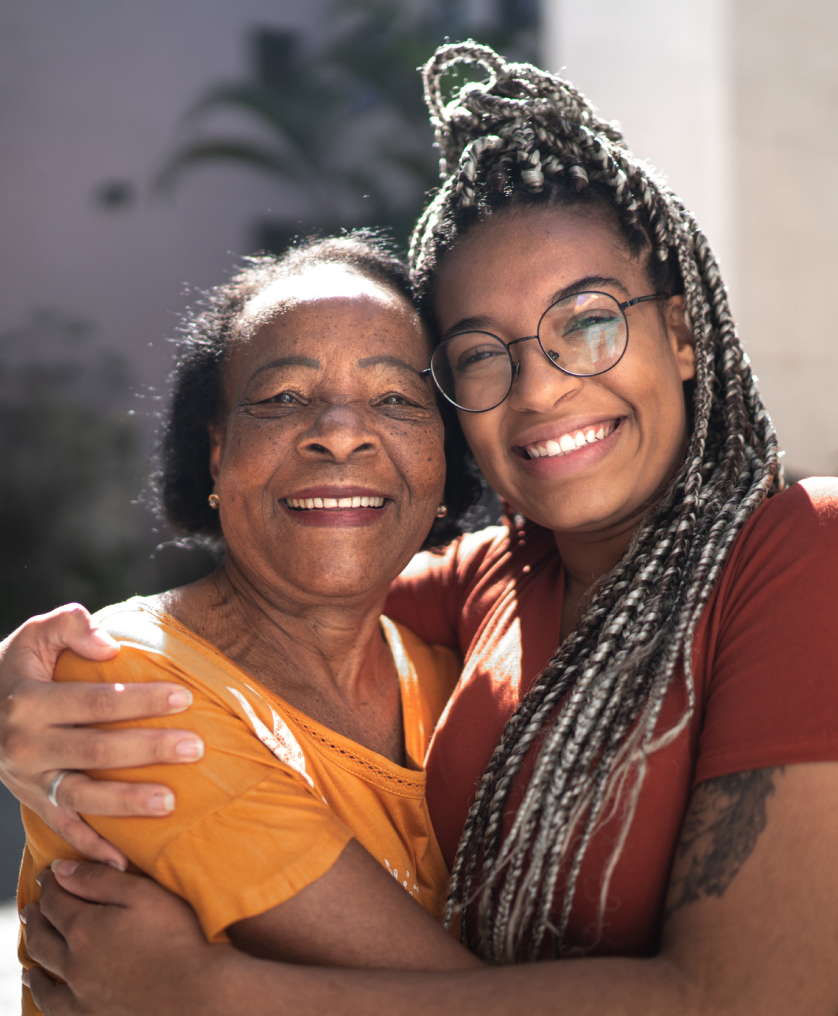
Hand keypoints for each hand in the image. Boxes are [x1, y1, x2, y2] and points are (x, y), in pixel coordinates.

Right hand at [0, 604, 202, 867]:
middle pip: (96, 751)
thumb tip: (109, 644)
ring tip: (171, 802)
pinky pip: (64, 829)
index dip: (140, 700)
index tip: (184, 698)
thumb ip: (69, 625)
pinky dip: (92, 847)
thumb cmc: (17, 667)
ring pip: (83, 797)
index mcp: (28, 702)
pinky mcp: (32, 802)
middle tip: (195, 747)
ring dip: (127, 802)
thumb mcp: (34, 635)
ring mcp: (28, 780)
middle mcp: (25, 745)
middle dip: (148, 749)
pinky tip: (126, 861)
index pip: (95, 702)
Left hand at [23, 860, 226, 1015]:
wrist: (195, 992)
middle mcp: (74, 962)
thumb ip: (99, 880)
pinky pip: (52, 1008)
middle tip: (32, 906)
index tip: (48, 874)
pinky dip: (41, 994)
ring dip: (33, 952)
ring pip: (42, 973)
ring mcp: (80, 994)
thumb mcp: (142, 894)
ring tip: (31, 941)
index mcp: (85, 927)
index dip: (50, 884)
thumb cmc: (176, 936)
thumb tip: (61, 870)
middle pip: (43, 935)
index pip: (56, 900)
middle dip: (36, 916)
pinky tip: (40, 987)